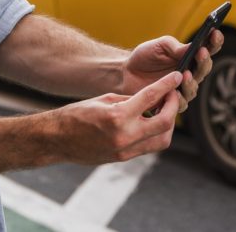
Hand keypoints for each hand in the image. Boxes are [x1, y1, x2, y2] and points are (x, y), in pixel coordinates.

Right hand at [53, 72, 182, 164]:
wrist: (58, 139)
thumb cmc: (78, 114)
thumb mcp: (105, 99)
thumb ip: (131, 100)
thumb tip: (152, 99)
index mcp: (118, 116)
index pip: (151, 97)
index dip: (167, 85)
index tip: (176, 77)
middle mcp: (125, 136)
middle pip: (164, 123)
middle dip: (173, 107)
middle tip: (173, 95)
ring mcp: (125, 150)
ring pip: (162, 140)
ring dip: (168, 124)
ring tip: (164, 110)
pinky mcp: (124, 158)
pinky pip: (149, 147)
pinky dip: (156, 134)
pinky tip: (153, 122)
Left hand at [121, 30, 223, 113]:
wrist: (126, 73)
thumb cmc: (145, 56)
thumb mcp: (158, 45)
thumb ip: (174, 46)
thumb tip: (191, 48)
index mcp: (190, 57)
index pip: (208, 49)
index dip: (214, 41)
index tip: (215, 32)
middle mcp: (190, 73)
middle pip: (204, 69)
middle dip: (204, 61)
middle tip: (201, 52)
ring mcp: (182, 89)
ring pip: (194, 88)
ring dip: (191, 81)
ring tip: (186, 73)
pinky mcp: (171, 103)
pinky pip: (180, 103)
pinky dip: (178, 98)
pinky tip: (174, 92)